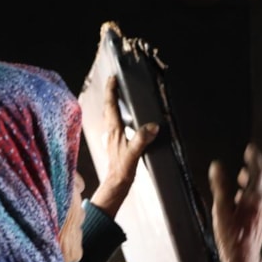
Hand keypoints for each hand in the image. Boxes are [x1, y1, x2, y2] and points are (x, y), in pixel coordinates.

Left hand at [90, 75, 158, 217]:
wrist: (116, 184)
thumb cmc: (122, 169)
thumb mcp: (133, 153)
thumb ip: (142, 139)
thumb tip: (153, 126)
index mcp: (114, 130)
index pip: (111, 106)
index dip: (111, 91)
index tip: (113, 77)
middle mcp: (111, 131)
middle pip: (108, 108)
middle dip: (110, 94)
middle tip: (113, 82)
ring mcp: (112, 138)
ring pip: (110, 116)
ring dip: (112, 104)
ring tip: (117, 96)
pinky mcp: (116, 144)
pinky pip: (115, 124)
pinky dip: (117, 116)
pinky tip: (123, 120)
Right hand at [208, 144, 261, 261]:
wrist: (243, 258)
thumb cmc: (231, 235)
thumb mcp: (221, 209)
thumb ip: (220, 186)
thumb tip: (216, 166)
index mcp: (255, 197)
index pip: (259, 170)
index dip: (255, 158)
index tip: (250, 149)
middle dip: (260, 166)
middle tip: (251, 159)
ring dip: (258, 179)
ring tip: (243, 176)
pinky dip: (257, 192)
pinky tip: (244, 197)